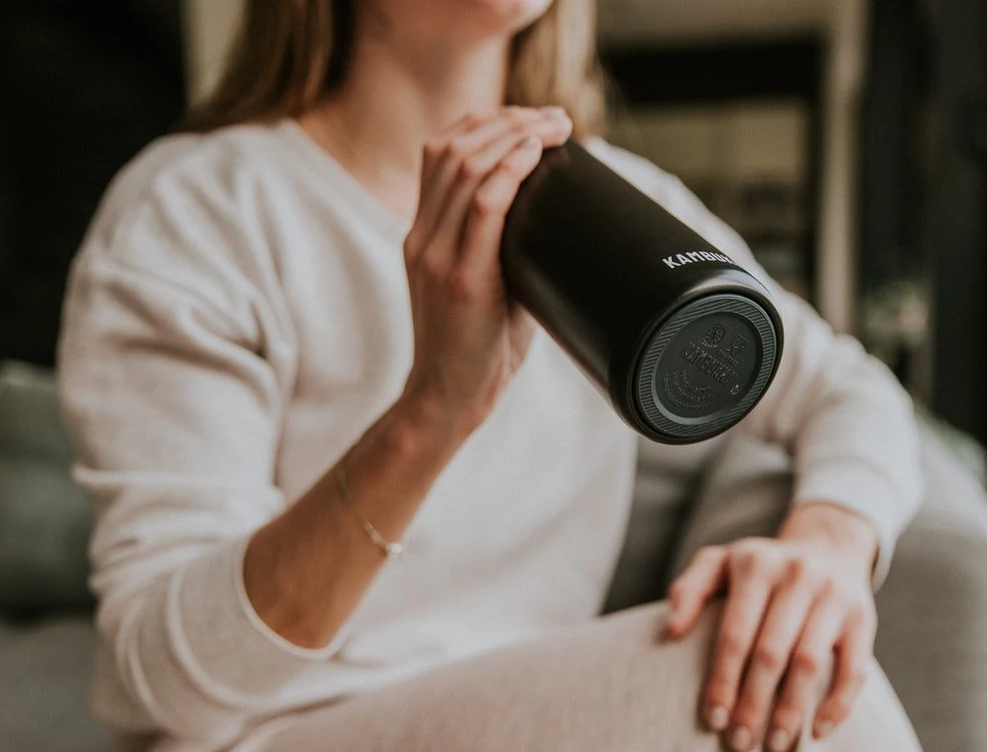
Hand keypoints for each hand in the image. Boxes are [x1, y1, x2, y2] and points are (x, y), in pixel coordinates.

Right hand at [400, 106, 572, 435]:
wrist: (446, 400)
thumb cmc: (476, 350)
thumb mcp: (486, 288)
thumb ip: (507, 252)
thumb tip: (564, 227)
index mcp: (423, 234)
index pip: (440, 153)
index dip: (484, 123)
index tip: (529, 118)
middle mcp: (423, 236)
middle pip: (453, 148)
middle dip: (508, 120)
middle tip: (553, 117)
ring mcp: (436, 255)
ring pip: (465, 167)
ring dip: (515, 135)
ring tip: (553, 126)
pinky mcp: (459, 278)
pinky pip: (481, 208)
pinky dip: (509, 171)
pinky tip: (533, 154)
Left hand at [666, 502, 878, 751]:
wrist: (828, 545)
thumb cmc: (761, 567)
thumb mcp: (719, 562)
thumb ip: (690, 589)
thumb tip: (672, 630)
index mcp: (756, 564)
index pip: (735, 633)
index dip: (722, 680)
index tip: (713, 719)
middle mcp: (798, 575)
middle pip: (770, 652)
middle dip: (752, 703)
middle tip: (738, 741)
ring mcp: (834, 596)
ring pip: (809, 663)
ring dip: (790, 710)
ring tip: (775, 744)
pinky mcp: (862, 618)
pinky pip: (854, 669)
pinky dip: (838, 704)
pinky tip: (818, 731)